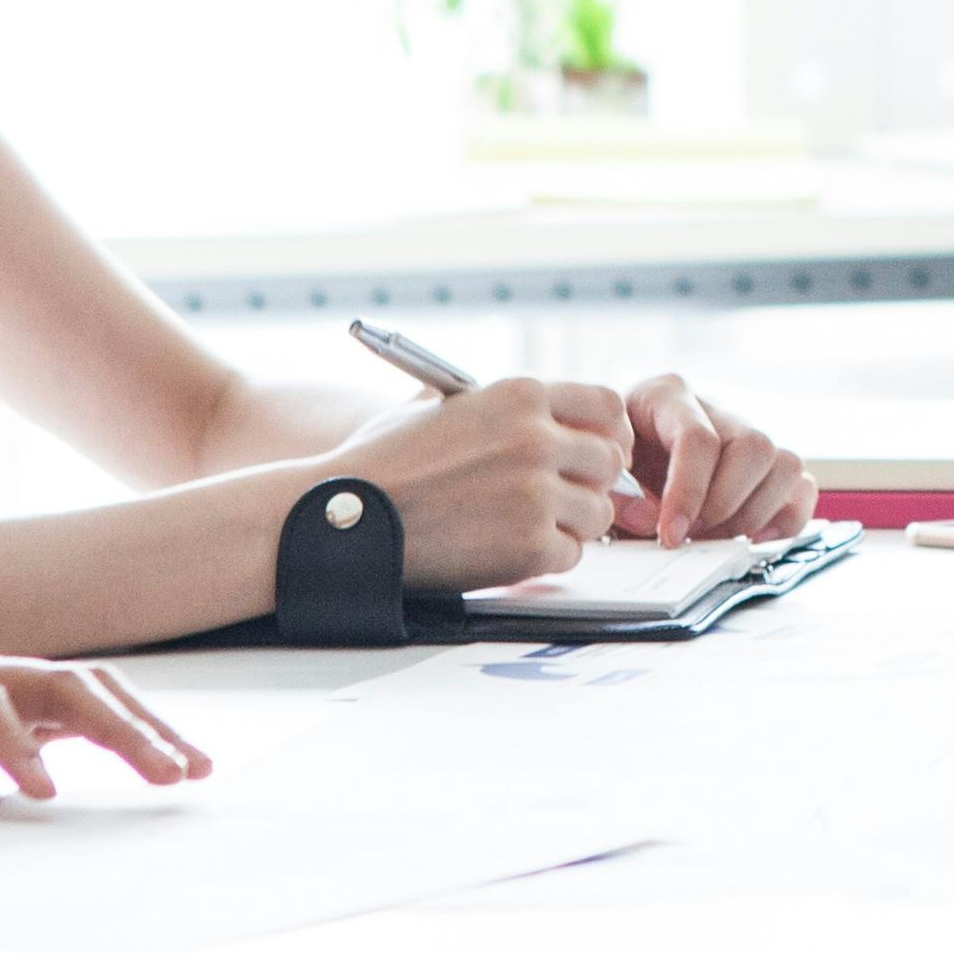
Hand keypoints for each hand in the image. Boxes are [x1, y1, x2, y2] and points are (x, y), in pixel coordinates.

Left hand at [0, 632, 207, 796]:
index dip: (11, 741)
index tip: (45, 792)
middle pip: (56, 683)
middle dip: (117, 727)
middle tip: (169, 776)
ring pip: (80, 687)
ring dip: (138, 724)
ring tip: (193, 768)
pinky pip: (76, 703)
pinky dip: (125, 725)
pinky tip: (167, 757)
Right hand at [344, 378, 632, 585]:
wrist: (344, 517)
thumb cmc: (383, 462)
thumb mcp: (442, 404)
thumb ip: (500, 407)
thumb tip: (551, 417)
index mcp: (520, 394)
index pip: (607, 407)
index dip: (607, 434)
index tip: (597, 453)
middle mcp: (537, 439)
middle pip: (609, 462)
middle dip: (588, 482)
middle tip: (558, 499)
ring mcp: (537, 494)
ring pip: (597, 513)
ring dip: (569, 524)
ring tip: (522, 526)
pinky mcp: (531, 546)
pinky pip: (571, 555)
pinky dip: (545, 558)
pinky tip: (506, 551)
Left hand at [617, 373, 810, 542]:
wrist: (612, 450)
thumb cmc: (608, 459)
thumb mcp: (598, 471)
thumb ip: (618, 499)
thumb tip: (654, 521)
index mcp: (666, 395)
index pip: (699, 439)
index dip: (688, 493)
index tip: (670, 535)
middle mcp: (716, 408)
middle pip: (753, 446)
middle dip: (724, 505)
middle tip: (692, 535)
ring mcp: (747, 432)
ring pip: (785, 463)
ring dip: (753, 513)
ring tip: (713, 537)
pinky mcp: (767, 465)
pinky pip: (802, 485)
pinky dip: (786, 517)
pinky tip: (751, 537)